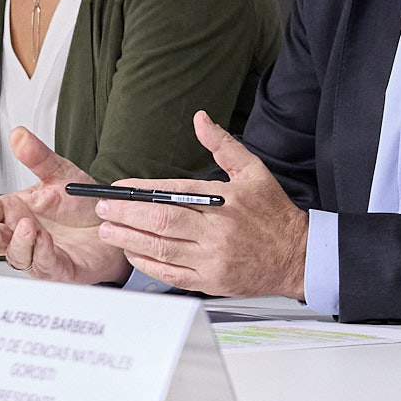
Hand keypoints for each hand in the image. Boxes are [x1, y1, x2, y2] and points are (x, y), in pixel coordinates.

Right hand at [0, 129, 124, 283]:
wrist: (115, 223)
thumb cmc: (82, 204)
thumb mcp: (60, 173)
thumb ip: (38, 157)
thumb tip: (19, 135)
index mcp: (16, 210)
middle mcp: (22, 233)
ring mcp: (37, 252)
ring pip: (15, 255)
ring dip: (17, 242)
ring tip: (27, 226)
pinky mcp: (57, 268)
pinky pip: (44, 264)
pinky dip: (42, 252)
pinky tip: (44, 239)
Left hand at [86, 114, 307, 297]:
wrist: (298, 257)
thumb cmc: (275, 215)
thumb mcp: (254, 172)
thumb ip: (223, 145)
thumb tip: (201, 120)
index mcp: (225, 201)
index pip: (173, 191)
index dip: (140, 190)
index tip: (118, 188)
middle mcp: (217, 230)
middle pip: (160, 220)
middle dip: (125, 213)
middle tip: (102, 208)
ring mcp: (213, 258)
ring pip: (161, 248)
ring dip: (128, 239)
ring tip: (107, 230)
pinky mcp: (211, 281)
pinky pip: (171, 274)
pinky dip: (148, 265)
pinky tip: (133, 254)